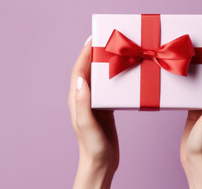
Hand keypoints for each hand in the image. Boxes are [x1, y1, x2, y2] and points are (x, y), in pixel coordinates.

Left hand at [68, 37, 118, 188]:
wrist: (101, 163)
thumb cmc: (93, 146)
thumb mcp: (87, 124)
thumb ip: (82, 102)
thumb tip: (81, 78)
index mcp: (77, 99)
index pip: (79, 71)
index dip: (84, 53)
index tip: (93, 38)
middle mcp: (84, 98)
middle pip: (88, 70)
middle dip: (95, 54)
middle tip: (108, 41)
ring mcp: (94, 103)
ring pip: (99, 77)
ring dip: (105, 64)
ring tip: (117, 52)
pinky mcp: (105, 108)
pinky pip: (108, 88)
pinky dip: (114, 77)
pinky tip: (124, 73)